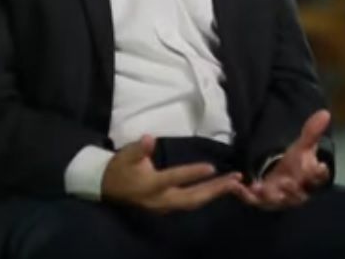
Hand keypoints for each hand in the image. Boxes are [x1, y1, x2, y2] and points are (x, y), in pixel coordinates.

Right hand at [101, 135, 249, 212]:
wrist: (108, 187)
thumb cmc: (120, 167)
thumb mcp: (126, 155)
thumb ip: (139, 148)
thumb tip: (149, 138)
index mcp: (150, 185)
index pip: (174, 178)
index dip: (192, 173)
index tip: (211, 167)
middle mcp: (161, 199)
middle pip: (192, 197)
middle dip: (215, 189)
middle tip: (236, 179)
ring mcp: (166, 205)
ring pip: (195, 202)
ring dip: (215, 193)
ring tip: (235, 183)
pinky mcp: (170, 205)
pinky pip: (192, 202)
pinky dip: (208, 196)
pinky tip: (221, 188)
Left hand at [245, 110, 331, 210]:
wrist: (280, 176)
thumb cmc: (296, 163)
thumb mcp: (303, 146)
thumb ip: (312, 132)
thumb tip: (325, 113)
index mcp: (310, 179)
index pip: (319, 177)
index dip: (320, 173)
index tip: (320, 165)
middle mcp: (297, 193)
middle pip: (297, 194)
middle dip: (292, 189)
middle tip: (287, 181)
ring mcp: (279, 198)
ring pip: (276, 200)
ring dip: (268, 195)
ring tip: (259, 187)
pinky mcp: (261, 201)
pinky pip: (253, 200)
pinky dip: (244, 194)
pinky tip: (237, 183)